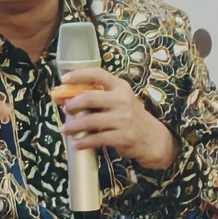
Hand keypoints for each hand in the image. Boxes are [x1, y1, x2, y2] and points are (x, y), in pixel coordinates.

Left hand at [58, 67, 178, 170]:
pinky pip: (97, 139)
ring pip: (91, 121)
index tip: (64, 79)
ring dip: (74, 126)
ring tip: (65, 130)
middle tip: (65, 110)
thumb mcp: (121, 100)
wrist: (153, 138)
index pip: (98, 74)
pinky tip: (76, 144)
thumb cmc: (131, 116)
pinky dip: (84, 142)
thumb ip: (101, 97)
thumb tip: (70, 98)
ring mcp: (123, 119)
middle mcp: (122, 100)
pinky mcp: (123, 137)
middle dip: (72, 104)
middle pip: (90, 98)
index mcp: (120, 87)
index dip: (79, 75)